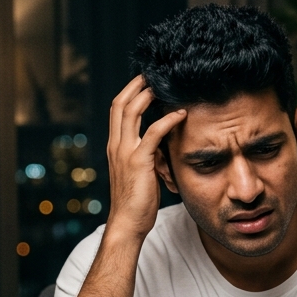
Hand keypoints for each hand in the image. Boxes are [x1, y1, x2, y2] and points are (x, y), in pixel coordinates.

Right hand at [105, 76, 185, 240]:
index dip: (130, 91)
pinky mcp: (139, 162)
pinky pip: (152, 133)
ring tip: (164, 84)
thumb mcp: (142, 172)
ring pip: (131, 112)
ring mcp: (126, 152)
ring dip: (147, 95)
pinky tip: (181, 114)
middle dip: (136, 85)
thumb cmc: (137, 202)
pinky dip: (167, 120)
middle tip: (153, 73)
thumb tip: (162, 145)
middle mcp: (116, 145)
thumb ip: (148, 155)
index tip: (144, 80)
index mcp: (115, 146)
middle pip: (120, 104)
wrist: (128, 223)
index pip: (118, 110)